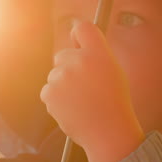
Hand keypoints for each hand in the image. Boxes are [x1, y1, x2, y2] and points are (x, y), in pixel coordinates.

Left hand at [41, 21, 143, 161]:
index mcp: (98, 53)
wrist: (107, 132)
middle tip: (83, 87)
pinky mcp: (50, 93)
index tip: (77, 44)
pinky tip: (72, 110)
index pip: (82, 28)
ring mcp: (62, 77)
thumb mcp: (113, 73)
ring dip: (63, 87)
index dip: (77, 36)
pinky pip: (48, 91)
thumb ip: (95, 57)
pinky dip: (56, 100)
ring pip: (55, 76)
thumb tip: (77, 50)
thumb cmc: (113, 104)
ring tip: (81, 103)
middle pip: (62, 55)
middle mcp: (78, 60)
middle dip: (68, 68)